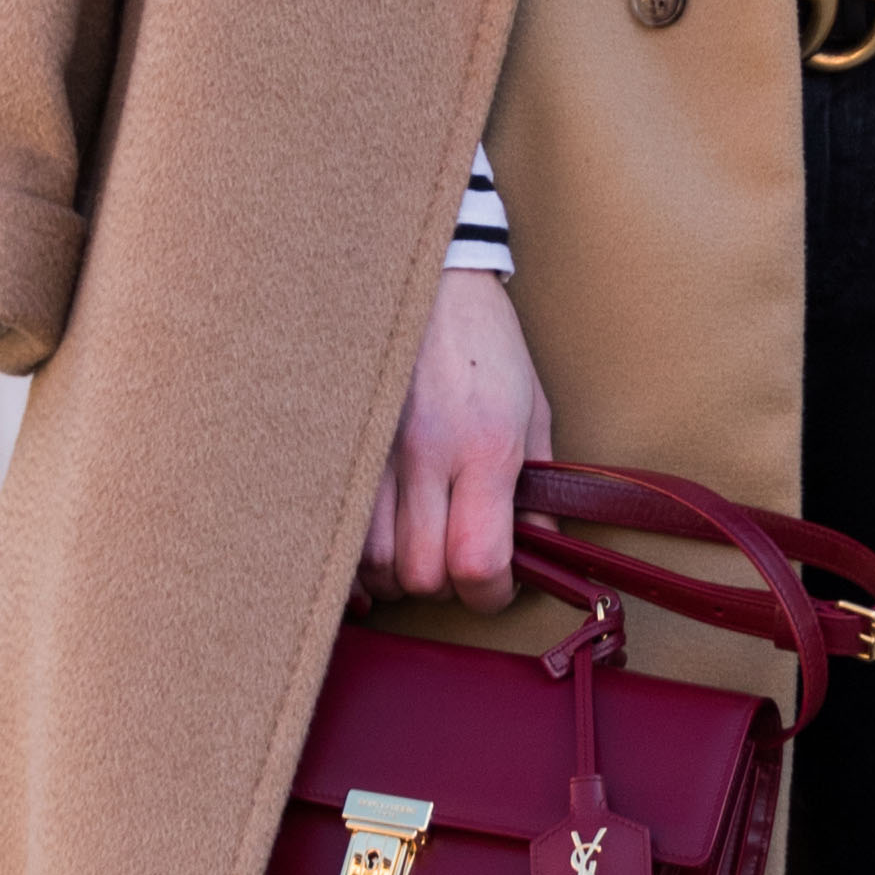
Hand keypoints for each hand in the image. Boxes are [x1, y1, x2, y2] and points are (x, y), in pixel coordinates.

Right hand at [367, 269, 554, 611]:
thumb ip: (538, 490)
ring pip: (372, 561)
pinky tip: (375, 554)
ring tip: (420, 548)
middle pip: (421, 574)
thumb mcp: (533, 412)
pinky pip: (335, 531)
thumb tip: (539, 551)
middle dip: (446, 587)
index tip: (498, 586)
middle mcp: (425, 456)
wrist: (426, 280)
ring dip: (400, 573)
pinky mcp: (341, 447)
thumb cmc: (487, 343)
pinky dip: (355, 559)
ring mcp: (374, 452)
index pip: (478, 561)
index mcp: (484, 447)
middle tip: (458, 564)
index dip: (492, 594)